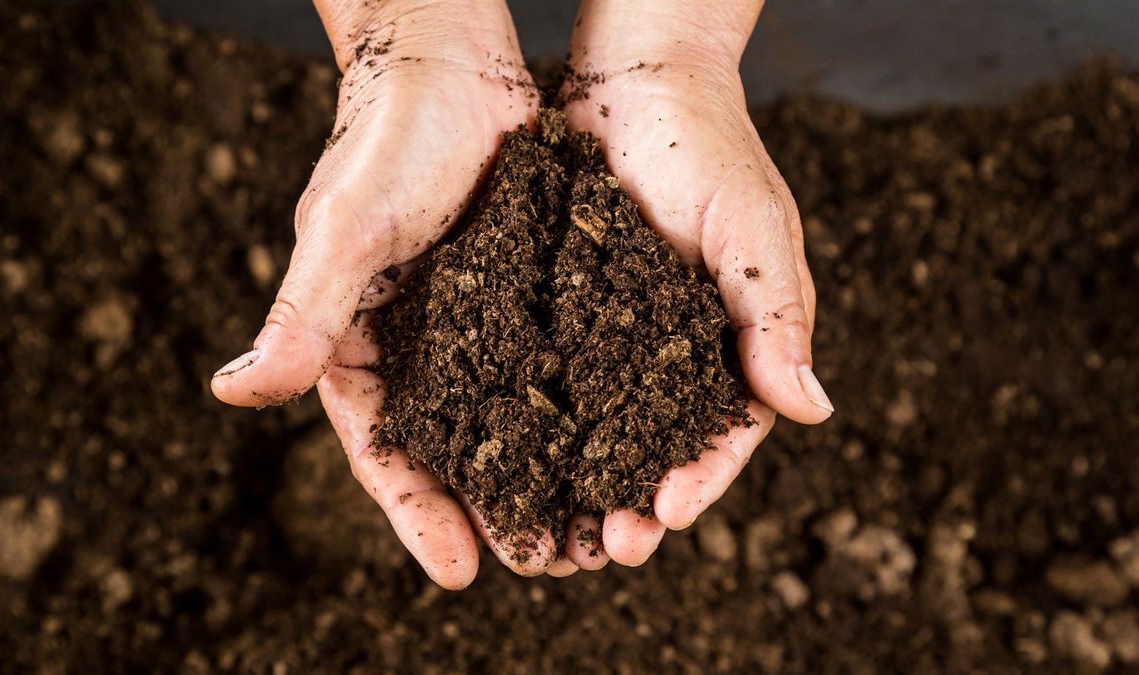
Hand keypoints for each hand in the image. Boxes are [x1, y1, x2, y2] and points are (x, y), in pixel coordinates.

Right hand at [211, 0, 550, 587]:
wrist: (449, 58)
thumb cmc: (385, 136)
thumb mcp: (346, 230)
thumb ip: (301, 315)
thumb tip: (232, 394)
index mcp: (356, 341)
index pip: (382, 447)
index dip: (416, 512)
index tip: (458, 573)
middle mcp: (414, 343)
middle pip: (450, 449)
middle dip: (489, 510)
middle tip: (540, 565)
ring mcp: (471, 322)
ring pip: (506, 417)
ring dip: (541, 474)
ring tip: (585, 530)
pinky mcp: (520, 293)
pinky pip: (548, 364)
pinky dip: (576, 409)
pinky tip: (615, 445)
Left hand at [553, 0, 833, 569]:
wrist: (632, 80)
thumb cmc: (707, 146)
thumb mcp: (752, 229)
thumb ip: (775, 315)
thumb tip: (812, 410)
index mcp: (732, 341)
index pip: (725, 430)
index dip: (700, 478)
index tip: (667, 516)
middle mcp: (672, 350)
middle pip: (657, 447)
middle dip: (635, 501)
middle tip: (606, 546)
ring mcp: (614, 335)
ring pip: (598, 429)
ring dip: (581, 483)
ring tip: (557, 530)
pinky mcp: (561, 312)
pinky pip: (548, 378)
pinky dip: (535, 425)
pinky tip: (508, 461)